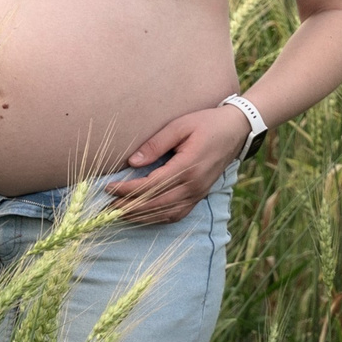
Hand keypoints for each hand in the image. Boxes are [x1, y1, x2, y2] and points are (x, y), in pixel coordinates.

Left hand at [104, 104, 246, 223]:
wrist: (235, 130)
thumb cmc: (206, 123)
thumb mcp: (179, 126)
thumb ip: (155, 144)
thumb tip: (132, 162)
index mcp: (187, 168)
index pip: (151, 186)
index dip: (128, 190)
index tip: (109, 188)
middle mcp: (193, 186)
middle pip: (156, 204)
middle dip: (129, 207)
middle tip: (106, 208)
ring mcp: (198, 193)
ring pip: (165, 213)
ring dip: (141, 216)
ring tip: (119, 214)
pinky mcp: (199, 195)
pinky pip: (177, 213)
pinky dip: (158, 218)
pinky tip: (142, 217)